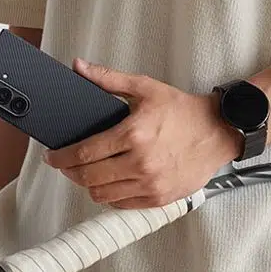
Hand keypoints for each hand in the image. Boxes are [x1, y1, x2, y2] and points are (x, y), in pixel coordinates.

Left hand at [42, 58, 242, 210]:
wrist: (218, 132)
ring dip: (88, 185)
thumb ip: (109, 79)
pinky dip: (110, 195)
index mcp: (134, 134)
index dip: (60, 157)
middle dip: (69, 172)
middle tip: (65, 165)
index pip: (83, 153)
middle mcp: (141, 162)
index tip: (51, 156)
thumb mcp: (146, 88)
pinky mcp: (160, 198)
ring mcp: (151, 183)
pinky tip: (109, 183)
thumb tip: (79, 67)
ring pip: (102, 194)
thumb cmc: (183, 111)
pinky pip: (122, 204)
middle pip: (88, 177)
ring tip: (87, 173)